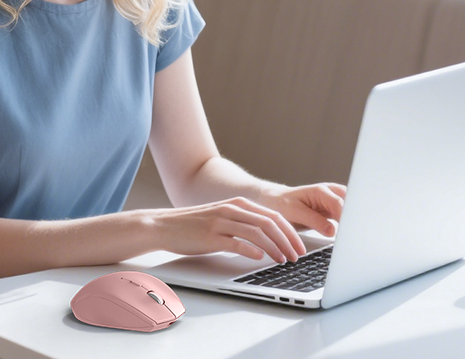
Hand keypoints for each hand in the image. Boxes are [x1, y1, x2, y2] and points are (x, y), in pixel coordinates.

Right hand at [149, 197, 306, 263]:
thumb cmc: (194, 225)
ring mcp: (221, 222)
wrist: (163, 225)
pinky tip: (261, 258)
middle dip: (288, 241)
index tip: (300, 246)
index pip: (274, 216)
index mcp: (238, 204)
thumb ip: (244, 223)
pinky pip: (237, 243)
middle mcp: (232, 209)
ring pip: (258, 233)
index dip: (291, 232)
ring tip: (283, 260)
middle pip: (270, 223)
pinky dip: (252, 251)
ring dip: (275, 248)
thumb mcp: (222, 218)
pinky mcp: (211, 236)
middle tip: (297, 256)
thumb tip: (269, 240)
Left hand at [255, 182, 346, 237]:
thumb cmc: (281, 204)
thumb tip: (332, 231)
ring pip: (351, 209)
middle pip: (351, 203)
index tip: (349, 231)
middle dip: (355, 217)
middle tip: (354, 234)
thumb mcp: (294, 213)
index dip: (346, 217)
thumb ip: (314, 221)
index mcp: (320, 191)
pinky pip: (344, 216)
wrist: (274, 201)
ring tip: (353, 235)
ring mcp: (332, 201)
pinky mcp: (331, 210)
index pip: (340, 204)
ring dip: (353, 220)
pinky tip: (348, 234)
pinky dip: (347, 224)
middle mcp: (329, 193)